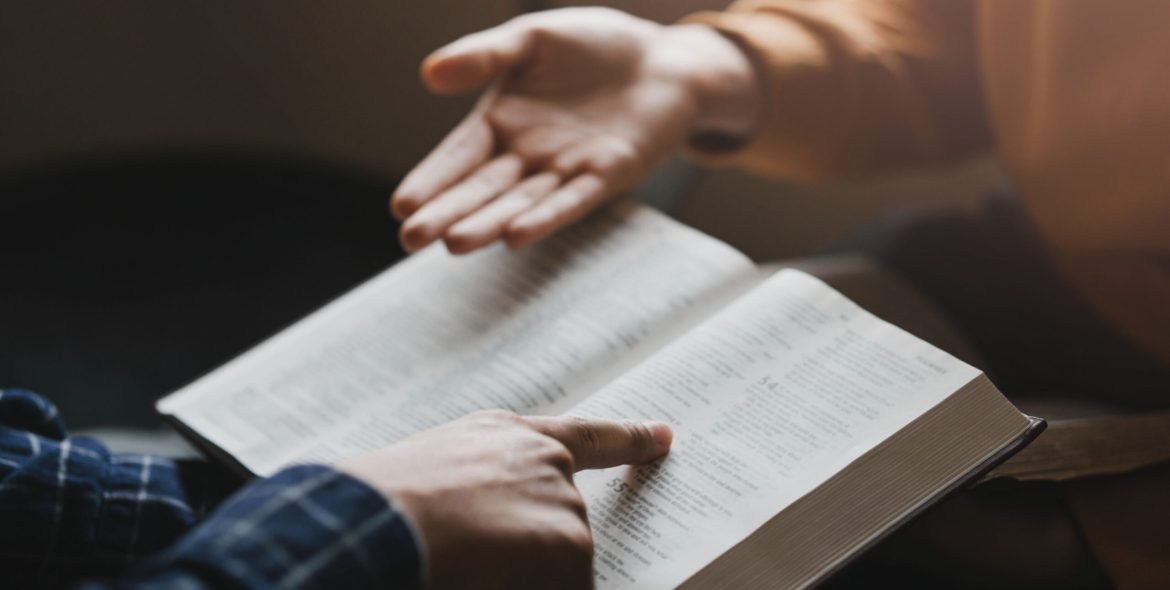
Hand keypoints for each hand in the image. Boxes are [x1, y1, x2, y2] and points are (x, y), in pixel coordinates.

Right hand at [338, 410, 672, 589]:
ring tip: (465, 563)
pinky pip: (567, 585)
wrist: (381, 519)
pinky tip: (487, 578)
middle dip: (530, 553)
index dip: (627, 439)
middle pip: (563, 524)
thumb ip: (483, 486)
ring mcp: (563, 502)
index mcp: (507, 435)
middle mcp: (545, 461)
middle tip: (472, 554)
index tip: (663, 437)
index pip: (584, 436)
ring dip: (526, 576)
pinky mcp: (571, 545)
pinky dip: (535, 588)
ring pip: (560, 563)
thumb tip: (492, 523)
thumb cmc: (385, 502)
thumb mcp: (437, 470)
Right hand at [392, 7, 759, 253]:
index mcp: (501, 123)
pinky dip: (545, 217)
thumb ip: (485, 55)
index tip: (400, 207)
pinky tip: (517, 237)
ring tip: (455, 244)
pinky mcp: (608, 175)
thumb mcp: (533, 39)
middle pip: (481, 189)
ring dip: (488, 223)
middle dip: (447, 214)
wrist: (664, 60)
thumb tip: (429, 73)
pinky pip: (572, 200)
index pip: (456, 157)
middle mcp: (527, 154)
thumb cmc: (595, 47)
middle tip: (412, 239)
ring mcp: (566, 169)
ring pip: (520, 202)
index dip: (430, 181)